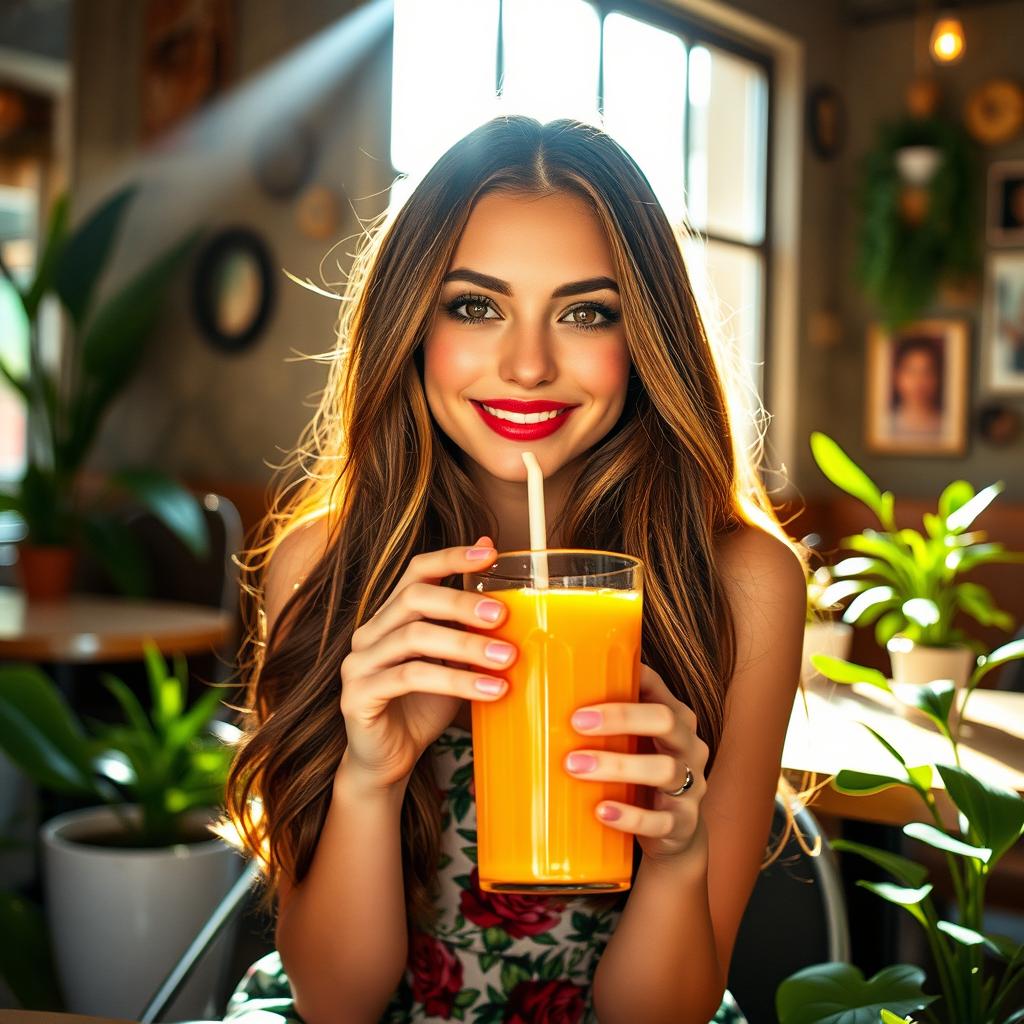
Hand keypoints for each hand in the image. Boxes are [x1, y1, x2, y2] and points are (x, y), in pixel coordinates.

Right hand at [338, 536, 516, 790]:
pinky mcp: (358, 696)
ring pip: (414, 638)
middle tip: (503, 614)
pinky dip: (455, 681)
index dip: (452, 557)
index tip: (491, 554)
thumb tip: (504, 592)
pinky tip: (491, 690)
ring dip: (466, 645)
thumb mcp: (454, 663)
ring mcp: (358, 663)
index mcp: (391, 617)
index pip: (417, 571)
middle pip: (414, 598)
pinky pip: (408, 678)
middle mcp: (369, 633)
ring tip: (507, 659)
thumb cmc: (423, 707)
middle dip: (461, 602)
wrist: (387, 761)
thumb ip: (470, 629)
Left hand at [565, 663, 708, 862]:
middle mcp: (689, 745)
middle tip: (576, 722)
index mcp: (675, 717)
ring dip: (617, 766)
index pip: (657, 687)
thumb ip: (603, 721)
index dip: (627, 677)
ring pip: (663, 769)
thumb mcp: (628, 741)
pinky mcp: (684, 822)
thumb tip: (540, 690)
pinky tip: (602, 811)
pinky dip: (630, 816)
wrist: (670, 829)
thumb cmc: (638, 771)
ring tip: (574, 766)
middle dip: (621, 718)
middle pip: (665, 720)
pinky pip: (661, 820)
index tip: (586, 678)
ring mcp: (691, 784)